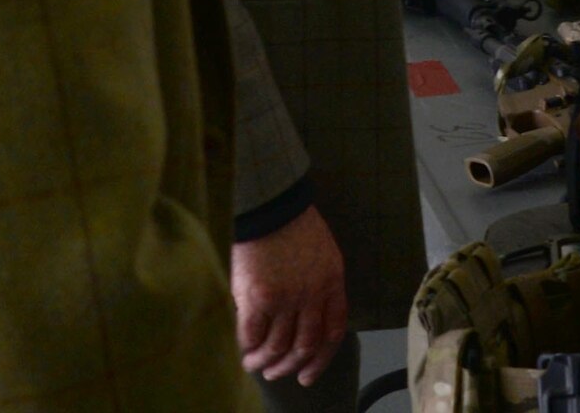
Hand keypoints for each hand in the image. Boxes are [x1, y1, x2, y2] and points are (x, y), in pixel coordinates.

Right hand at [231, 203, 348, 385]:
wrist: (271, 205)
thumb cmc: (294, 226)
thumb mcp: (323, 254)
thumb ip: (319, 287)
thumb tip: (305, 321)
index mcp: (332, 281)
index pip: (334, 330)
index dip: (322, 358)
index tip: (308, 374)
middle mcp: (313, 293)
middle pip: (306, 344)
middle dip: (292, 366)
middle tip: (278, 373)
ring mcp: (286, 297)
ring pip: (279, 345)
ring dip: (267, 362)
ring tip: (256, 364)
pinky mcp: (257, 297)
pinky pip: (253, 335)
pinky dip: (249, 349)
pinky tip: (244, 351)